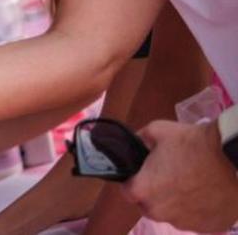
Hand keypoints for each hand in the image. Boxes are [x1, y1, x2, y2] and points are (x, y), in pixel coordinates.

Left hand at [122, 119, 237, 230]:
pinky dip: (199, 210)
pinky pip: (197, 220)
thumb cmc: (193, 144)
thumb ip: (140, 138)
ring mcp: (185, 223)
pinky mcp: (208, 228)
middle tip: (169, 176)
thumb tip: (136, 143)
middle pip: (149, 205)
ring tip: (192, 184)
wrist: (234, 158)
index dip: (134, 181)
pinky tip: (207, 194)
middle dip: (154, 193)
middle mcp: (160, 212)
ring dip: (177, 203)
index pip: (128, 191)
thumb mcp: (158, 130)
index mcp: (144, 190)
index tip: (143, 173)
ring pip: (174, 214)